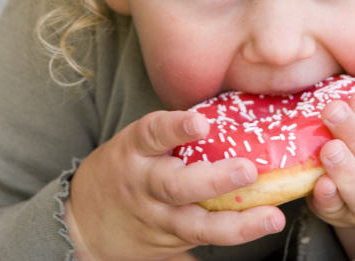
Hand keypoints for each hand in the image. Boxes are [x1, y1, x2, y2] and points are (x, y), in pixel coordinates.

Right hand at [67, 110, 284, 260]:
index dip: (175, 127)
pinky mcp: (166, 244)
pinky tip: (257, 231)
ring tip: (271, 217)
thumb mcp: (136, 145)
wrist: (83, 220)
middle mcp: (143, 185)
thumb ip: (172, 134)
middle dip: (214, 179)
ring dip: (236, 224)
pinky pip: (200, 243)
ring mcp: (155, 218)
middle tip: (247, 170)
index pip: (152, 133)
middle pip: (176, 186)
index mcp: (135, 150)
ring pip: (193, 225)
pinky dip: (230, 238)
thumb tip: (233, 109)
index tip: (200, 123)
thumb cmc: (124, 169)